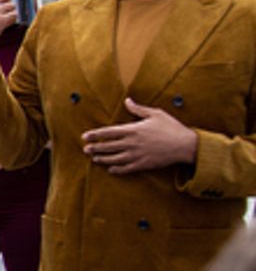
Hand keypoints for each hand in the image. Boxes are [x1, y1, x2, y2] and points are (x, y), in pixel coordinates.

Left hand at [82, 98, 198, 175]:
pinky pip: (126, 169)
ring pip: (114, 159)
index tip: (85, 137)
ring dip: (103, 159)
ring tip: (94, 159)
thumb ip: (138, 109)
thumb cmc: (171, 128)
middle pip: (108, 147)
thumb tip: (127, 100)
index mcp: (133, 130)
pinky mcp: (143, 165)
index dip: (95, 135)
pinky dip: (116, 169)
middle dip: (95, 148)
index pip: (108, 132)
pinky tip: (110, 169)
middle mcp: (132, 143)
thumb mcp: (155, 114)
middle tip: (85, 149)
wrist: (185, 145)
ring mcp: (136, 155)